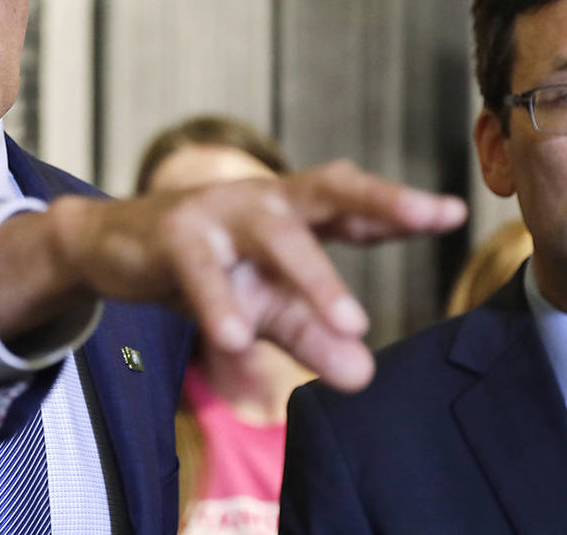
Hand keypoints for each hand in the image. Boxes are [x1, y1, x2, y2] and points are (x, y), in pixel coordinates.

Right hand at [0, 159, 465, 391]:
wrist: (112, 248)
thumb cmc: (204, 266)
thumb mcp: (263, 304)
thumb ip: (311, 333)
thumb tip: (362, 376)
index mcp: (293, 210)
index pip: (355, 203)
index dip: (402, 206)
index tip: (453, 212)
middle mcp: (263, 200)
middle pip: (329, 189)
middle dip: (381, 200)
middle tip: (429, 216)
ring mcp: (218, 211)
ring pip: (275, 234)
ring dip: (314, 277)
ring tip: (352, 322)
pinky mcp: (173, 235)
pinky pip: (202, 270)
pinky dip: (220, 303)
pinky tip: (237, 339)